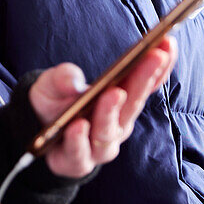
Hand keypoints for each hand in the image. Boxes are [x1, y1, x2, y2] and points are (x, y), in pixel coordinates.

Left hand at [27, 37, 176, 177]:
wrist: (35, 135)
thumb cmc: (54, 103)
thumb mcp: (53, 82)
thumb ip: (63, 76)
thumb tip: (74, 79)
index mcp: (120, 99)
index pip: (147, 82)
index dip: (160, 64)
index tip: (168, 42)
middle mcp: (117, 122)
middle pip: (133, 102)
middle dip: (145, 78)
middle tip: (155, 55)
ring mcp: (101, 144)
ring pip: (109, 129)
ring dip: (111, 110)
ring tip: (115, 92)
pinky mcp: (79, 162)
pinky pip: (80, 151)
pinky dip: (79, 139)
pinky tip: (78, 125)